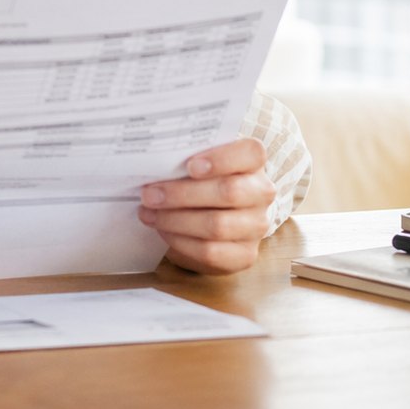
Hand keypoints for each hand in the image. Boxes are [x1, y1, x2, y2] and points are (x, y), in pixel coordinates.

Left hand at [137, 137, 276, 274]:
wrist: (210, 215)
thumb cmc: (198, 179)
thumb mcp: (195, 161)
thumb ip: (183, 157)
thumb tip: (151, 162)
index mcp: (252, 162)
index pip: (250, 153)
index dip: (222, 159)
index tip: (190, 166)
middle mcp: (261, 192)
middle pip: (228, 192)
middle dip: (182, 194)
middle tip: (148, 194)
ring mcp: (257, 226)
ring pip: (218, 225)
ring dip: (175, 220)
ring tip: (148, 213)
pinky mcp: (245, 254)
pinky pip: (212, 251)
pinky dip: (181, 241)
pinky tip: (162, 231)